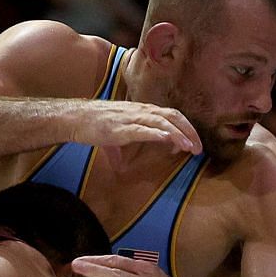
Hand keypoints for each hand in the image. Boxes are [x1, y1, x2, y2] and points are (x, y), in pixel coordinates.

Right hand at [73, 99, 199, 155]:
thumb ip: (121, 149)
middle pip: (173, 116)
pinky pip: (145, 130)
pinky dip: (159, 134)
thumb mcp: (114, 135)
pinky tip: (170, 140)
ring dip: (179, 134)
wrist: (76, 118)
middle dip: (189, 131)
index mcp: (142, 111)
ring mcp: (132, 118)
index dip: (184, 128)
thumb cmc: (94, 124)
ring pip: (163, 122)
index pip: (171, 115)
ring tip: (190, 147)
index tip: (191, 144)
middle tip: (199, 148)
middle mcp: (141, 111)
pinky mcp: (122, 128)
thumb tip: (121, 166)